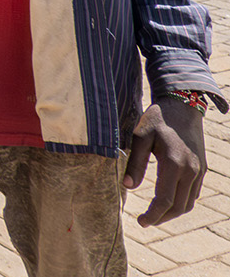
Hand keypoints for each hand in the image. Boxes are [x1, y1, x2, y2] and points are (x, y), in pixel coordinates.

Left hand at [124, 97, 206, 226]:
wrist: (182, 107)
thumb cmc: (157, 120)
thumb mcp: (140, 137)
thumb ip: (135, 163)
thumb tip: (127, 186)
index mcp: (173, 163)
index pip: (165, 200)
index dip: (153, 215)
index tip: (141, 221)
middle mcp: (190, 170)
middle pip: (179, 206)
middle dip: (161, 218)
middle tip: (145, 221)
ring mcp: (199, 170)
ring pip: (188, 202)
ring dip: (173, 212)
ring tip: (155, 214)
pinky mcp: (202, 169)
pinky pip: (194, 193)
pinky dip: (182, 202)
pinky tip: (169, 201)